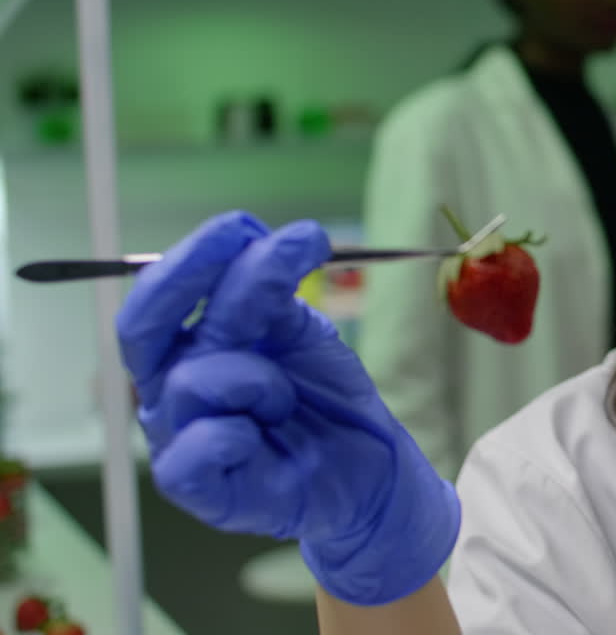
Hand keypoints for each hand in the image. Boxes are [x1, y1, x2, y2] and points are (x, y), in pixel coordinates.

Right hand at [116, 211, 460, 605]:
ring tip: (288, 399)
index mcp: (186, 348)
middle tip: (249, 243)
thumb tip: (256, 236)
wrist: (369, 465)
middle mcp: (171, 390)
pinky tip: (263, 430)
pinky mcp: (202, 492)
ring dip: (257, 377)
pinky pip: (195, 451)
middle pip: (143, 327)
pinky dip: (234, 432)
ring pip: (191, 381)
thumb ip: (268, 290)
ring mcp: (180, 440)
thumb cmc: (322, 397)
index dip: (193, 255)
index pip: (159, 294)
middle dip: (194, 276)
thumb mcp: (299, 332)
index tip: (243, 225)